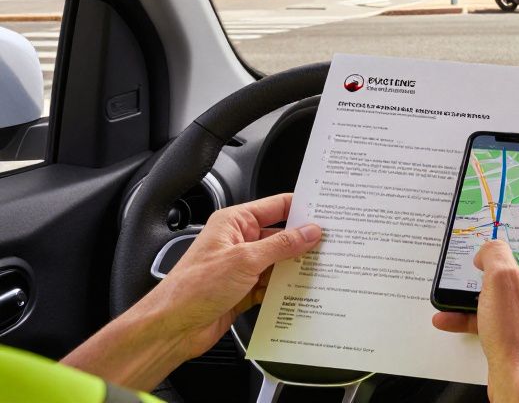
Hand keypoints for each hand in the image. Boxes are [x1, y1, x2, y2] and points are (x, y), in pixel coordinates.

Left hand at [63, 193, 320, 390]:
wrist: (172, 328)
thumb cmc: (192, 288)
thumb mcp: (245, 260)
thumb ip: (282, 245)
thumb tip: (309, 232)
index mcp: (234, 223)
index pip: (276, 206)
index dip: (302, 208)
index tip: (326, 213)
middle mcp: (239, 242)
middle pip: (281, 236)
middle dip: (304, 242)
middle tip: (331, 244)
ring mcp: (242, 267)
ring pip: (280, 262)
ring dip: (296, 268)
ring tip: (320, 269)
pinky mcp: (244, 291)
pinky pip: (273, 285)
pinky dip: (285, 289)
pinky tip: (300, 291)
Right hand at [433, 213, 518, 402]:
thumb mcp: (499, 278)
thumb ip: (493, 251)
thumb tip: (489, 248)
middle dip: (503, 253)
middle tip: (485, 247)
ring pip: (514, 287)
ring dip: (485, 286)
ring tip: (464, 283)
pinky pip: (505, 313)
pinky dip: (481, 312)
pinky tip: (454, 315)